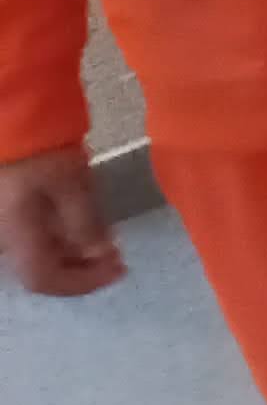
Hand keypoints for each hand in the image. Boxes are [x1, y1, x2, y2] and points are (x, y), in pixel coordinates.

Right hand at [0, 146, 120, 295]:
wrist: (14, 120)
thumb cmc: (42, 150)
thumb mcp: (71, 182)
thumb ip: (85, 222)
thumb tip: (102, 255)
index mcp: (17, 234)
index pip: (43, 279)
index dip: (81, 284)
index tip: (116, 271)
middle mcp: (7, 239)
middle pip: (42, 272)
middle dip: (81, 273)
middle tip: (117, 261)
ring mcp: (10, 228)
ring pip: (41, 258)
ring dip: (76, 259)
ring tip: (110, 248)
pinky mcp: (16, 215)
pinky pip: (39, 241)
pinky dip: (67, 243)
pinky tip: (91, 231)